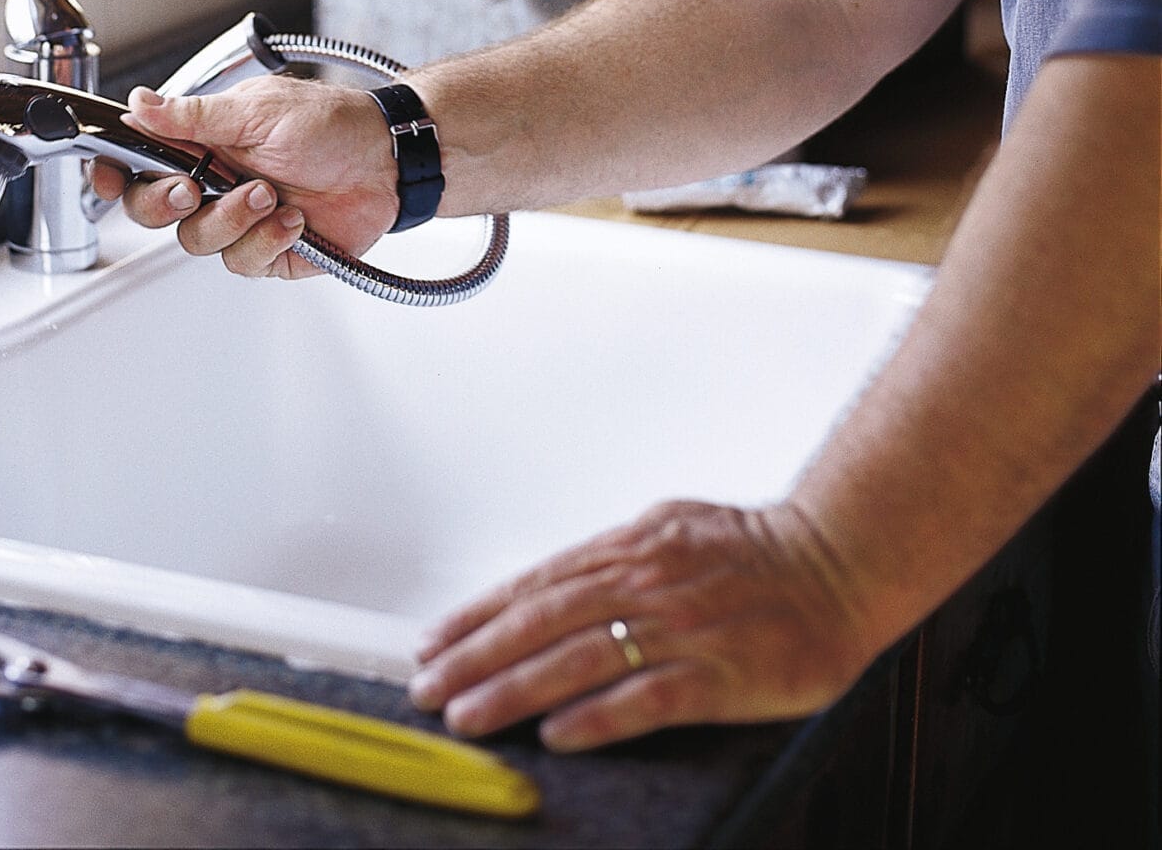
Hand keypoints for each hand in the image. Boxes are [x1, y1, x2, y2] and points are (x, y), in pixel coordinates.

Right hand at [91, 77, 398, 278]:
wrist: (386, 161)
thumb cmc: (332, 124)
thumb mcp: (258, 110)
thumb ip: (193, 116)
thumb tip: (138, 104)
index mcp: (203, 141)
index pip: (139, 160)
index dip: (114, 173)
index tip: (110, 177)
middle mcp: (214, 181)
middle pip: (151, 209)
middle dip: (165, 202)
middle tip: (194, 187)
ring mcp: (238, 218)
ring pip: (195, 240)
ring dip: (231, 219)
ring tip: (269, 195)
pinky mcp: (266, 251)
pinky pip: (241, 262)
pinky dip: (266, 240)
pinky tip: (293, 219)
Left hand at [407, 500, 875, 751]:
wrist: (837, 562)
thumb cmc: (757, 551)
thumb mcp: (671, 531)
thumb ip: (614, 560)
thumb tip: (553, 585)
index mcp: (631, 547)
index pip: (536, 584)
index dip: (479, 615)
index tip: (435, 642)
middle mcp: (646, 581)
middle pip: (542, 621)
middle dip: (476, 656)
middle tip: (428, 686)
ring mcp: (681, 628)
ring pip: (578, 660)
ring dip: (514, 690)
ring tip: (468, 715)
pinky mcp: (719, 673)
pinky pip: (646, 699)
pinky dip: (597, 717)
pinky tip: (557, 735)